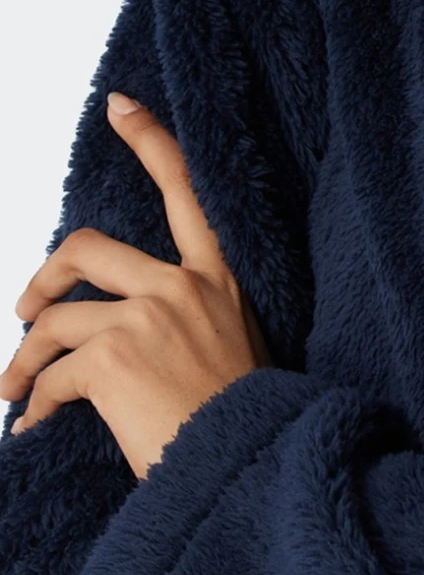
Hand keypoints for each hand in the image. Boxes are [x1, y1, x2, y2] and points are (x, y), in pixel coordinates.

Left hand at [3, 92, 272, 479]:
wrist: (249, 469)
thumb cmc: (241, 422)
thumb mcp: (229, 346)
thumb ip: (184, 316)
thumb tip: (111, 322)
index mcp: (219, 277)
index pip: (184, 191)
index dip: (150, 141)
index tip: (120, 105)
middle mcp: (182, 285)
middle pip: (85, 248)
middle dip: (42, 277)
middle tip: (25, 311)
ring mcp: (147, 317)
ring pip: (54, 318)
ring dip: (24, 359)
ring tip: (16, 392)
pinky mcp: (112, 359)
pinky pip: (50, 375)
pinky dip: (34, 404)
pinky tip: (36, 427)